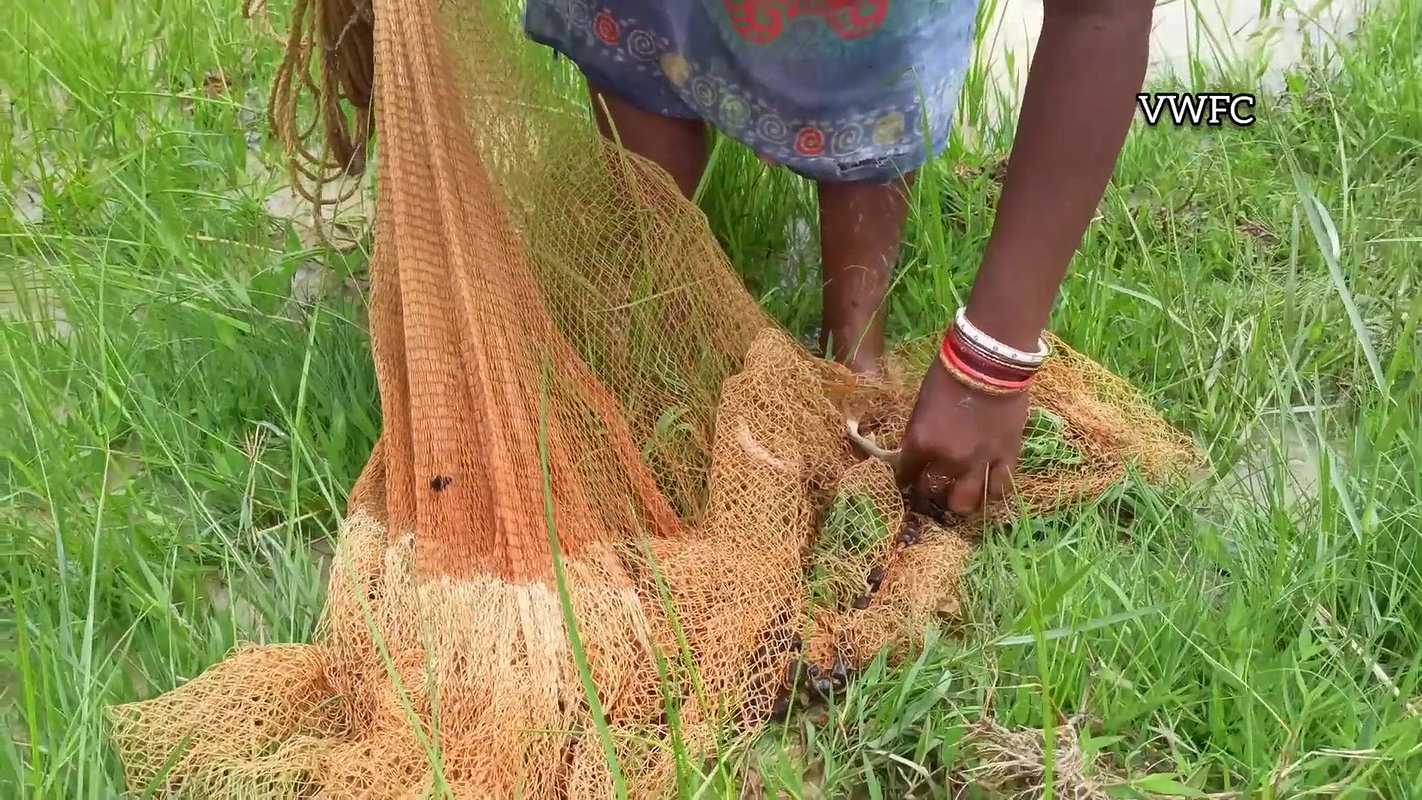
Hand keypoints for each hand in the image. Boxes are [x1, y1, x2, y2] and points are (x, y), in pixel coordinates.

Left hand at [894, 357, 1031, 515]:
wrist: (990, 360)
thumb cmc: (948, 374)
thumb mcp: (921, 404)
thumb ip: (920, 433)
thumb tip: (918, 451)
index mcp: (921, 441)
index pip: (906, 473)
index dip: (906, 478)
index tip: (908, 478)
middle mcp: (949, 458)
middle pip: (934, 491)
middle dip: (930, 491)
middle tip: (934, 485)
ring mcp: (980, 461)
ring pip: (967, 502)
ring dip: (960, 501)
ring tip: (960, 495)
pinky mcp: (1007, 457)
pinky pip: (1000, 489)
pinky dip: (991, 493)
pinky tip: (987, 491)